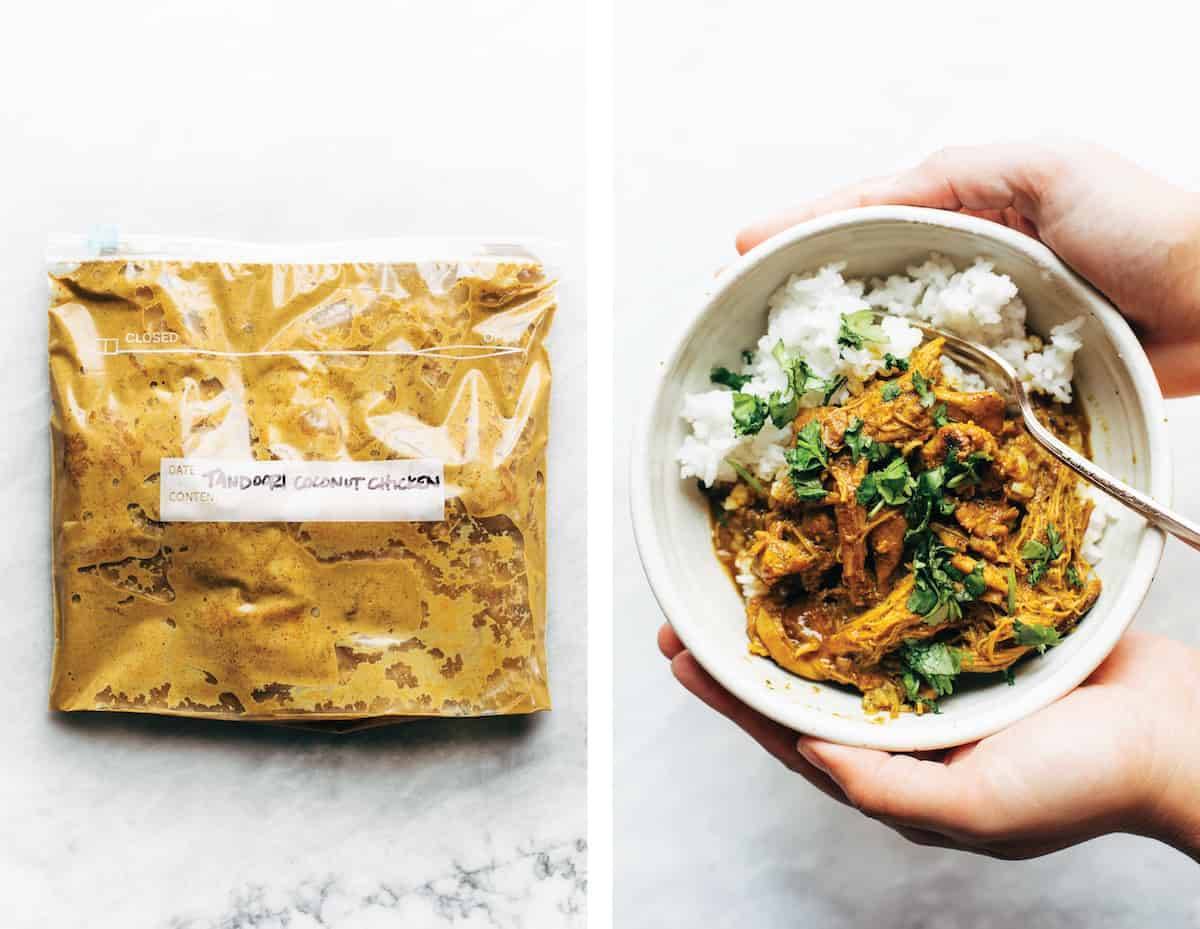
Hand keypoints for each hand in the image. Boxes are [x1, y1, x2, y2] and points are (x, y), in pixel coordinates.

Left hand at [660, 623, 1199, 859]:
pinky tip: (835, 560)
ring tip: (745, 581)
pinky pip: (902, 610)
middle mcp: (906, 728)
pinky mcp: (970, 639)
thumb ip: (888, 787)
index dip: (731, 701)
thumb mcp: (978, 808)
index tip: (680, 660)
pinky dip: (863, 588)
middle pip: (806, 687)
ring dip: (795, 616)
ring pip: (847, 644)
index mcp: (897, 774)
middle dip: (744, 655)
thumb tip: (807, 755)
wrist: (1180, 734)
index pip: (790, 735)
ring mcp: (937, 680)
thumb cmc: (1086, 783)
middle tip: (687, 615)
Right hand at [737, 141, 1199, 396]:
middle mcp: (967, 265)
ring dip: (836, 351)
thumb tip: (866, 200)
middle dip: (804, 296)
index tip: (742, 252)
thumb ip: (955, 176)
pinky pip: (936, 382)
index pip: (867, 214)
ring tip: (778, 367)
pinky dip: (893, 393)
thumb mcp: (1044, 169)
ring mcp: (983, 323)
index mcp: (969, 207)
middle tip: (743, 316)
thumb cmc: (1146, 224)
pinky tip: (855, 408)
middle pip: (866, 278)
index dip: (802, 231)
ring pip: (892, 335)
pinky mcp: (1006, 375)